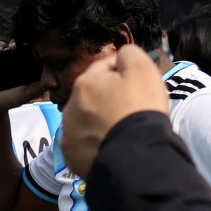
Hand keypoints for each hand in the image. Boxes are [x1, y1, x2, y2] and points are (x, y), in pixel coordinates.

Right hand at [0, 48, 47, 114]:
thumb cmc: (11, 100)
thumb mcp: (28, 93)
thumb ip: (41, 87)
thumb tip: (55, 83)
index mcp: (27, 68)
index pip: (34, 55)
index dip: (37, 50)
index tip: (39, 49)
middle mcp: (17, 62)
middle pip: (23, 48)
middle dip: (25, 43)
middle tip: (26, 45)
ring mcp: (6, 60)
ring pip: (11, 45)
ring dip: (13, 42)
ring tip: (13, 47)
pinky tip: (0, 50)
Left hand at [60, 44, 169, 176]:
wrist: (135, 154)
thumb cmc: (139, 107)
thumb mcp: (142, 68)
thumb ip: (129, 54)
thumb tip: (120, 56)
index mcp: (84, 83)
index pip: (104, 67)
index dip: (123, 71)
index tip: (137, 81)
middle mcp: (69, 107)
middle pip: (93, 95)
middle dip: (109, 96)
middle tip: (131, 106)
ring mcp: (68, 134)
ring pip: (86, 119)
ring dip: (99, 119)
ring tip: (120, 127)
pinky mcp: (72, 157)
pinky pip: (85, 143)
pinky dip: (95, 141)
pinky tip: (111, 144)